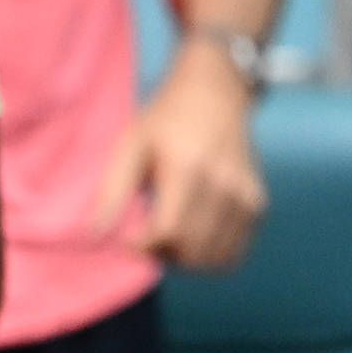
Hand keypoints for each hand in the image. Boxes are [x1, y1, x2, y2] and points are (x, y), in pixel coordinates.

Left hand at [94, 38, 265, 272]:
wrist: (216, 92)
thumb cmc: (166, 118)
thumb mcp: (131, 144)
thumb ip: (112, 191)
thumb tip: (94, 238)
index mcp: (188, 168)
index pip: (168, 231)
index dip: (143, 247)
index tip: (129, 238)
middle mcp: (223, 184)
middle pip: (193, 250)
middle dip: (164, 255)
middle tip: (149, 238)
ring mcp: (245, 194)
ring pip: (216, 256)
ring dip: (188, 259)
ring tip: (172, 239)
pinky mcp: (257, 201)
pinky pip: (236, 250)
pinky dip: (213, 255)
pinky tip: (196, 236)